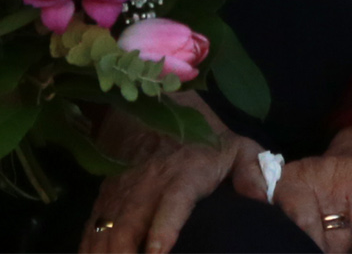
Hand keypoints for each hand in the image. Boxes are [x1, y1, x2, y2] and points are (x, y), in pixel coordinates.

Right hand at [80, 98, 261, 253]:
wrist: (154, 111)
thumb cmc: (201, 140)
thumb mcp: (235, 147)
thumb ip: (252, 173)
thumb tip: (263, 200)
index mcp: (183, 174)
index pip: (172, 202)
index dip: (163, 228)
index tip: (157, 251)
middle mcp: (147, 186)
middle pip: (130, 224)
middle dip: (125, 253)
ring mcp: (122, 195)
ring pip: (106, 231)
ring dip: (105, 253)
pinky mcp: (104, 203)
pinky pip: (91, 232)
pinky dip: (88, 250)